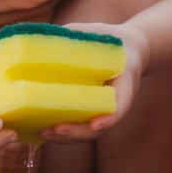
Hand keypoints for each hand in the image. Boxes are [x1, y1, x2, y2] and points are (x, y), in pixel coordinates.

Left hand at [35, 20, 148, 144]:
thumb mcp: (101, 34)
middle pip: (100, 127)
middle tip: (57, 129)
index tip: (95, 125)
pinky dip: (64, 133)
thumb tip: (49, 35)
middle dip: (78, 132)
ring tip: (45, 133)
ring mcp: (105, 109)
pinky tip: (42, 131)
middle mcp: (117, 102)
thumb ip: (78, 35)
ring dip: (67, 137)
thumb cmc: (113, 42)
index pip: (121, 106)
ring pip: (89, 132)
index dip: (109, 118)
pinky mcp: (94, 111)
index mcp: (125, 83)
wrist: (129, 50)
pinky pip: (81, 126)